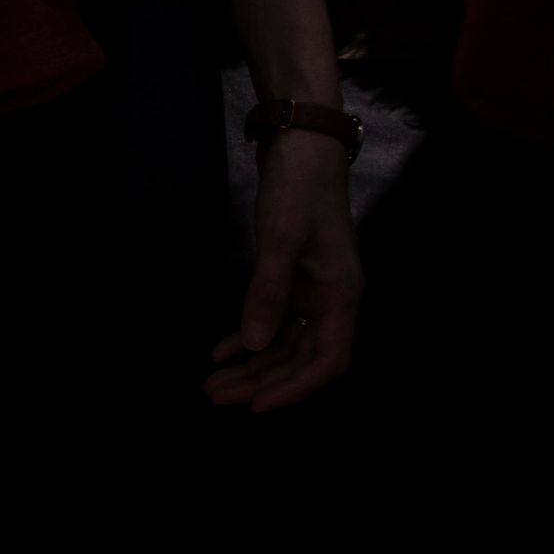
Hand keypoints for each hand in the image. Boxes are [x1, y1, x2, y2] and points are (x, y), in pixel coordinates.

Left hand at [207, 130, 359, 408]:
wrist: (301, 146)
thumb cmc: (298, 190)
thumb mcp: (281, 240)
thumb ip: (268, 292)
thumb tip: (254, 345)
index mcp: (342, 297)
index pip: (327, 362)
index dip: (294, 389)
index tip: (256, 407)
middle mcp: (332, 300)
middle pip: (300, 358)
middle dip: (260, 382)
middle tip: (215, 397)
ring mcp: (314, 290)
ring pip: (285, 343)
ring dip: (251, 365)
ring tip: (211, 383)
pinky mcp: (295, 278)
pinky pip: (275, 321)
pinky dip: (247, 336)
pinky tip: (219, 352)